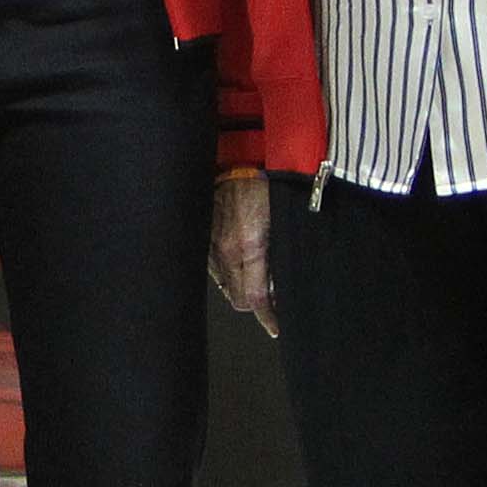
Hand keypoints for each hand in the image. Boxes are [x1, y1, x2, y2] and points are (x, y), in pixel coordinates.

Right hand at [206, 166, 276, 335]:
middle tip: (272, 305)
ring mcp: (210, 245)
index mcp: (248, 246)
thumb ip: (282, 256)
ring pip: (225, 286)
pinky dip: (228, 274)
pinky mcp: (203, 239)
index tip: (277, 326)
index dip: (268, 317)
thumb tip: (283, 284)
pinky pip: (214, 269)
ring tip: (257, 285)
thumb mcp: (283, 223)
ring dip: (241, 290)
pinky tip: (240, 267)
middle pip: (237, 298)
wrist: (238, 159)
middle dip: (255, 306)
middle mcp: (225, 250)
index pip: (255, 298)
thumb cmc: (266, 185)